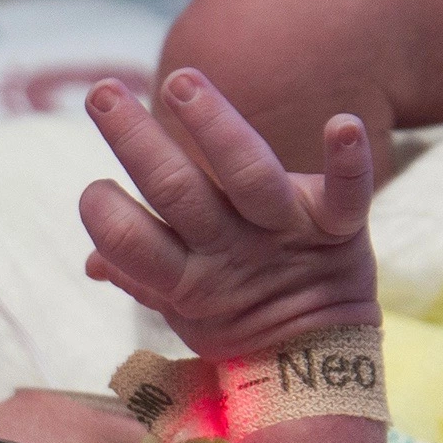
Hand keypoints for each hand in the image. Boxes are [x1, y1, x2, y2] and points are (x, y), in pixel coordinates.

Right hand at [79, 69, 379, 360]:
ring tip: (181, 84)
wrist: (315, 358)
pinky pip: (349, 192)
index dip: (106, 215)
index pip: (132, 243)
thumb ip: (139, 278)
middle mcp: (230, 252)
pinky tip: (341, 124)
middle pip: (176, 192)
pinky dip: (348, 160)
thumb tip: (93, 260)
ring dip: (215, 126)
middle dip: (135, 140)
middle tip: (101, 94)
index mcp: (185, 281)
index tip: (95, 191)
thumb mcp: (181, 312)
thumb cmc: (238, 324)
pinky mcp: (339, 225)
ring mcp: (285, 235)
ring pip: (248, 175)